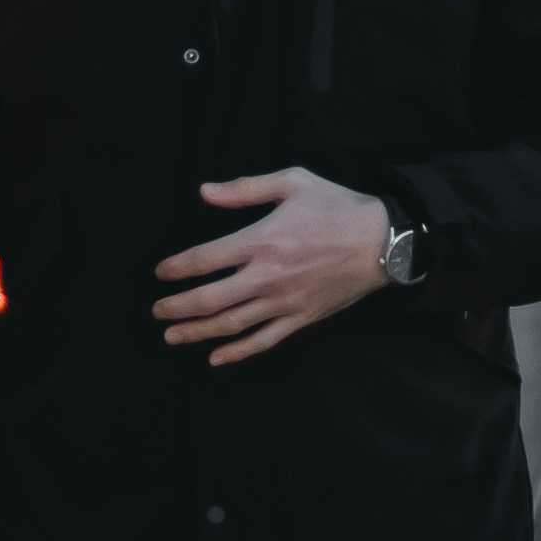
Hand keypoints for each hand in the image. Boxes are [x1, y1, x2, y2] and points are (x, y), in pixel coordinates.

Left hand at [154, 169, 395, 367]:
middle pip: (209, 299)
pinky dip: (237, 353)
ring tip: (171, 336)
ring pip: (231, 325)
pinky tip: (216, 358)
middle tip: (157, 310)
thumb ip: (245, 189)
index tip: (161, 273)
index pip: (204, 259)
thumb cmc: (337, 207)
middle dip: (176, 307)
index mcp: (261, 240)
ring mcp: (284, 302)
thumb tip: (204, 192)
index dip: (176, 269)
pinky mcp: (300, 318)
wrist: (383, 241)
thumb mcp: (293, 182)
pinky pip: (263, 341)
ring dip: (196, 333)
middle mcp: (267, 276)